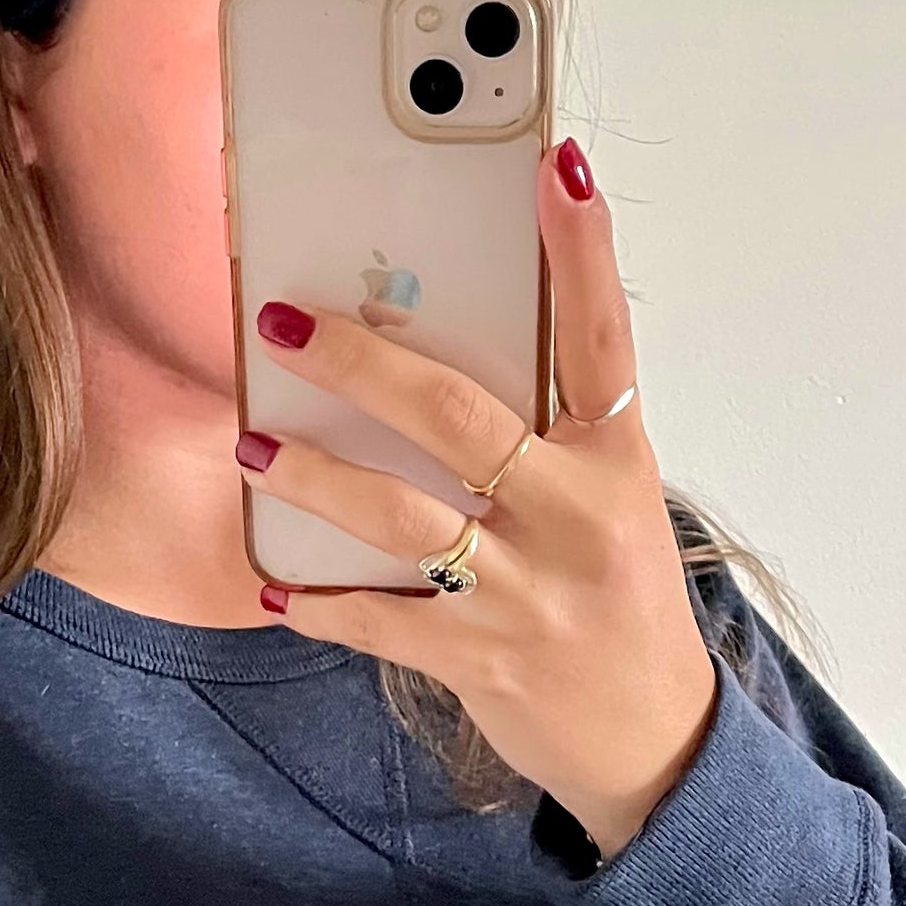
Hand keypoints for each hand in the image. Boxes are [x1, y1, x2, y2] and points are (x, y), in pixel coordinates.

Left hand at [240, 138, 718, 860]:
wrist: (651, 739)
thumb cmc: (613, 598)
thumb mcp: (607, 503)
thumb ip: (540, 438)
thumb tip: (423, 355)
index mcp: (616, 465)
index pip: (601, 340)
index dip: (582, 252)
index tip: (557, 165)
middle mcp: (577, 521)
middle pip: (460, 419)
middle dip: (363, 364)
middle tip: (289, 322)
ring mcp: (527, 595)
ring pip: (403, 520)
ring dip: (317, 479)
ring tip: (254, 449)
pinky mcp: (481, 659)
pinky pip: (379, 621)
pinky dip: (319, 603)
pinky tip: (275, 584)